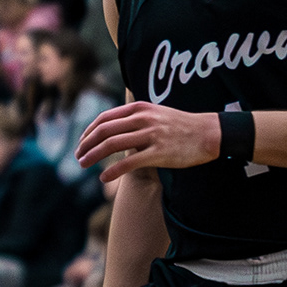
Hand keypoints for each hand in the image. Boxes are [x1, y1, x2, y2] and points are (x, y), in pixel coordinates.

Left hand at [76, 101, 219, 172]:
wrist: (208, 133)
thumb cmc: (180, 125)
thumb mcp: (155, 113)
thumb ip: (135, 118)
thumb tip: (113, 130)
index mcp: (139, 108)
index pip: (105, 118)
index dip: (88, 131)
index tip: (81, 142)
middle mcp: (142, 119)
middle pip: (104, 130)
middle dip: (86, 144)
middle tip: (77, 156)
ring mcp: (151, 135)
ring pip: (112, 144)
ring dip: (93, 156)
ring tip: (82, 165)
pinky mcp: (159, 152)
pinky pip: (130, 162)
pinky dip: (113, 170)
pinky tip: (103, 177)